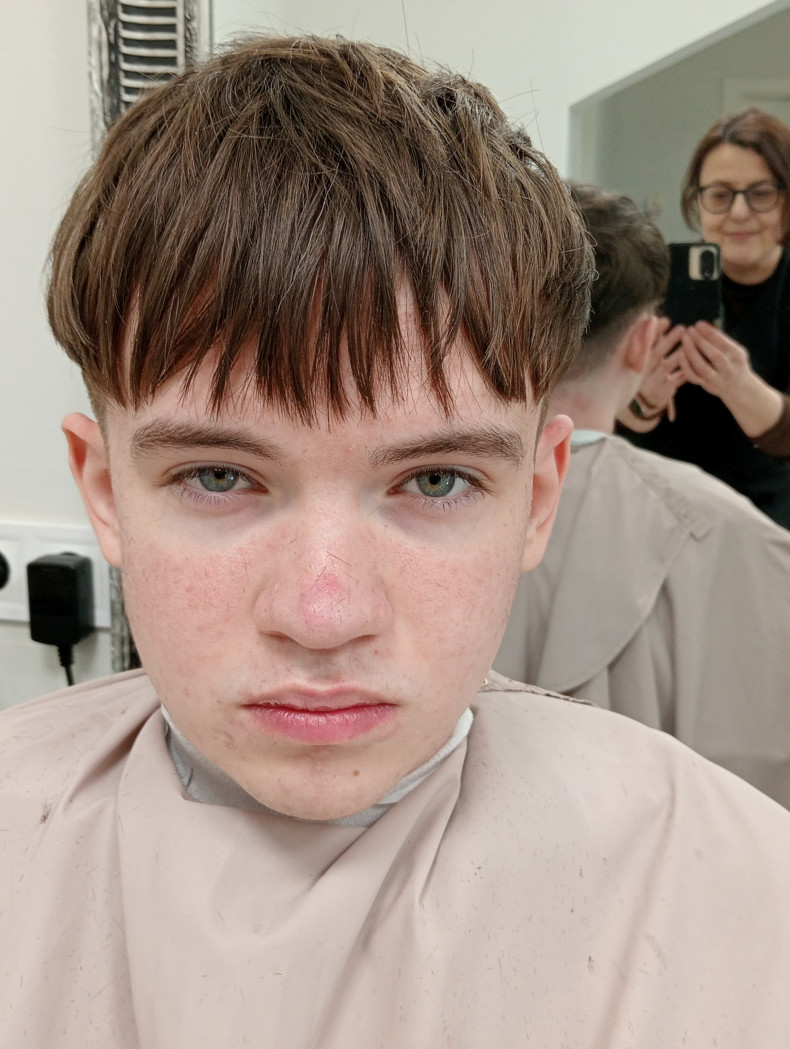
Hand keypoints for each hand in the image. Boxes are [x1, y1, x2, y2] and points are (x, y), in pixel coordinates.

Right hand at [637, 317, 685, 418]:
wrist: (641, 402)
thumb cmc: (644, 373)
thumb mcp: (640, 358)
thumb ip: (646, 340)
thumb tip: (650, 317)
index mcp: (635, 361)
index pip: (644, 344)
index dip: (654, 332)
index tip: (666, 320)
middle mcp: (641, 371)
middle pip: (655, 354)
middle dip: (668, 340)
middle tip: (683, 328)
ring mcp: (652, 382)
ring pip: (666, 367)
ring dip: (679, 353)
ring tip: (691, 342)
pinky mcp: (662, 391)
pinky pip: (675, 381)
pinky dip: (684, 371)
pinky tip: (694, 363)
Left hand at [679, 321, 783, 437]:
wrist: (739, 388)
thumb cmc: (734, 362)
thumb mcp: (734, 350)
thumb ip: (721, 339)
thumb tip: (702, 325)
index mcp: (738, 357)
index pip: (724, 344)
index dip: (710, 333)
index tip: (699, 324)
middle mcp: (729, 370)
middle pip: (714, 356)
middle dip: (700, 341)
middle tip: (689, 330)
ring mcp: (717, 380)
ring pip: (701, 367)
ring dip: (691, 352)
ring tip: (684, 338)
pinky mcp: (706, 386)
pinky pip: (693, 377)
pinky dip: (685, 365)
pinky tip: (680, 354)